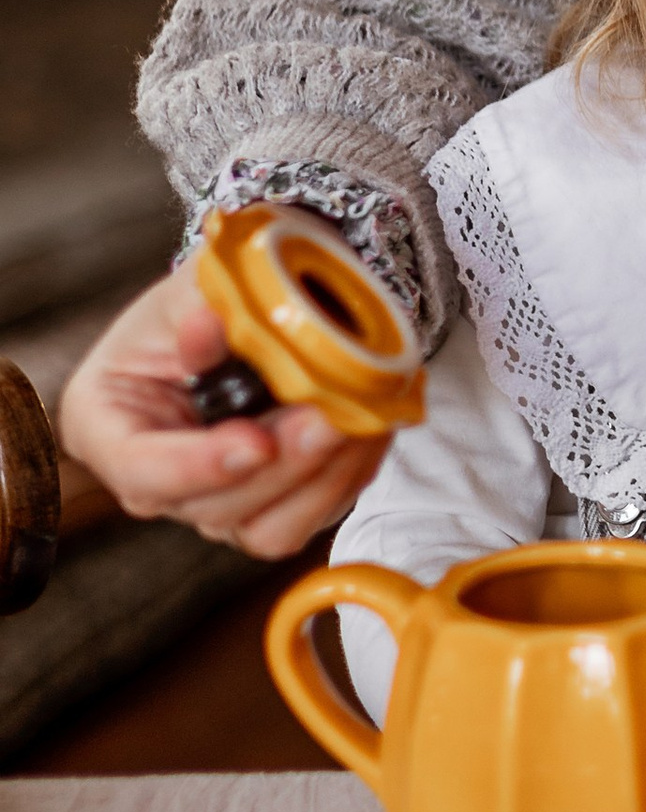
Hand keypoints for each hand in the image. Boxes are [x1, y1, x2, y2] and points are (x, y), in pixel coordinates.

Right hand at [55, 240, 388, 557]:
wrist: (263, 304)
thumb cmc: (214, 296)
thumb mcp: (199, 284)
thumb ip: (205, 303)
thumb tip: (213, 322)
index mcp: (107, 421)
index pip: (141, 468)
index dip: (198, 466)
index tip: (257, 443)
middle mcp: (155, 478)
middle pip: (213, 506)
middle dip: (284, 465)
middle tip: (334, 417)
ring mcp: (214, 500)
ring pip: (269, 527)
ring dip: (326, 474)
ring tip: (363, 417)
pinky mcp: (271, 506)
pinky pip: (313, 513)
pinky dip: (350, 472)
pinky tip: (371, 425)